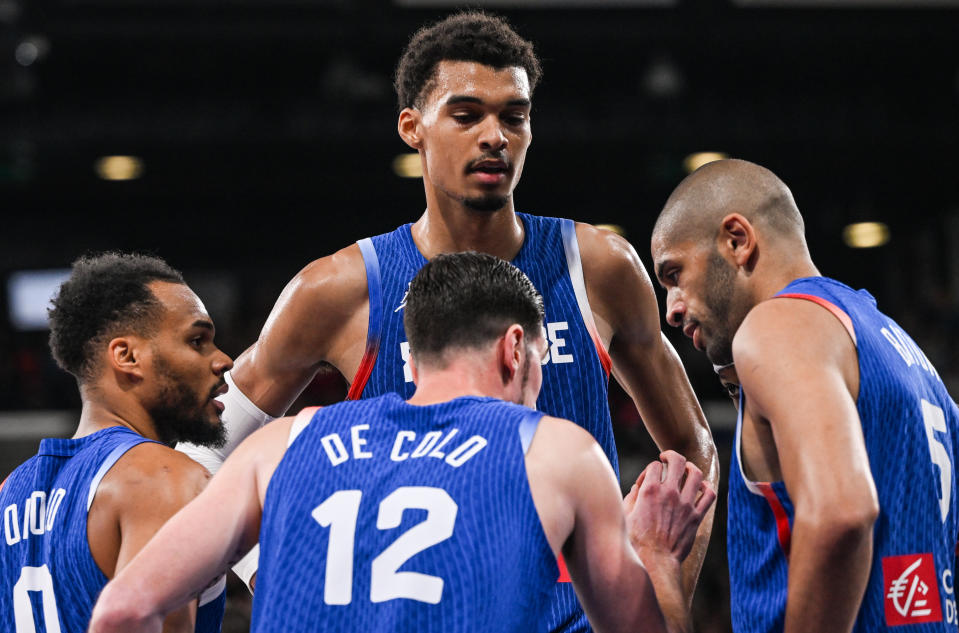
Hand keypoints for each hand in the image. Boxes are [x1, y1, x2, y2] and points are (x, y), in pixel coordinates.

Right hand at [623, 450, 716, 564]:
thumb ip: (632, 497)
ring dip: (691, 467)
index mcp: (650, 490)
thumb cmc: (636, 541)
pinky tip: (701, 487)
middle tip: (667, 457)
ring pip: (696, 474)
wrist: (655, 561)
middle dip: (672, 455)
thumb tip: (638, 487)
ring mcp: (685, 504)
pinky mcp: (696, 516)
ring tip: (687, 468)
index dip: (650, 469)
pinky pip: (709, 495)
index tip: (648, 479)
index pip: (654, 465)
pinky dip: (707, 487)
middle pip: (677, 461)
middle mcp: (669, 493)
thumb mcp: (625, 515)